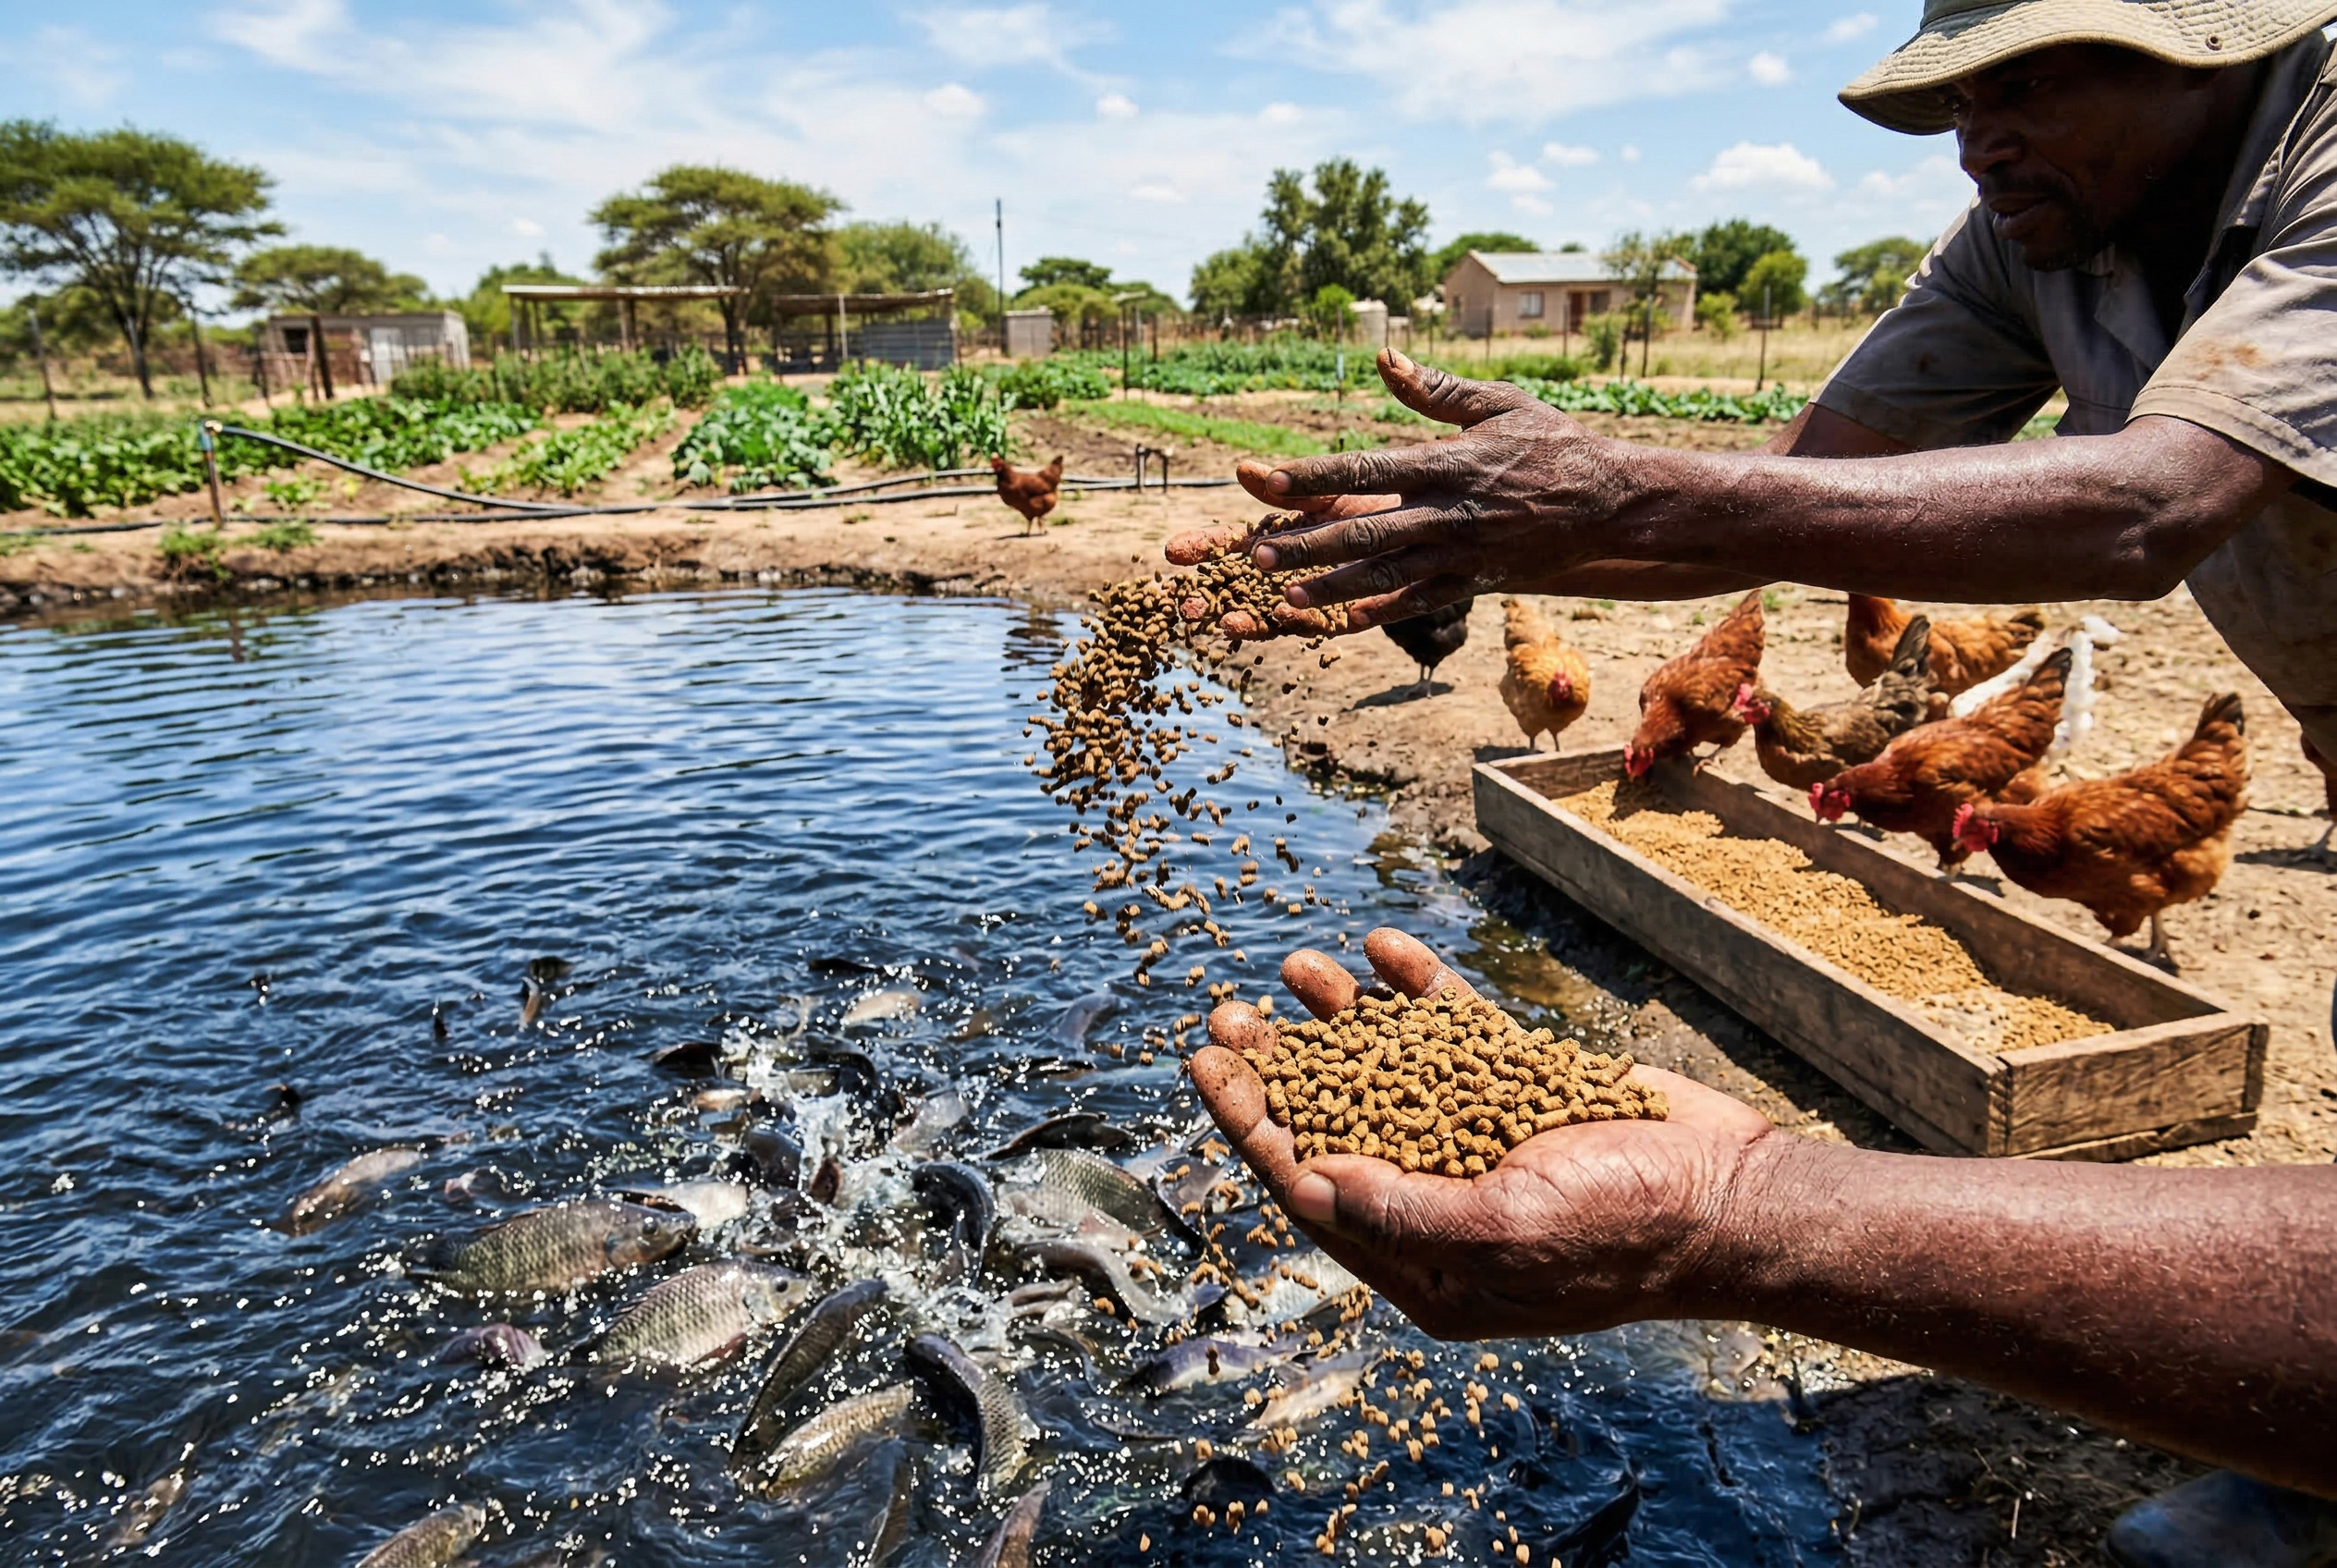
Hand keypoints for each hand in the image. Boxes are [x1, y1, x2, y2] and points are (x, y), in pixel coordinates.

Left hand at [1163, 350, 1626, 633]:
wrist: (1614, 504)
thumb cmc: (1555, 445)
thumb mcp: (1500, 404)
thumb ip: (1436, 390)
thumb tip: (1383, 359)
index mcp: (1450, 463)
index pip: (1366, 469)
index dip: (1311, 476)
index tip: (1262, 477)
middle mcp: (1451, 513)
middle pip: (1366, 530)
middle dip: (1307, 542)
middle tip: (1254, 550)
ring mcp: (1463, 553)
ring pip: (1385, 573)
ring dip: (1331, 583)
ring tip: (1281, 590)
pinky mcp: (1476, 582)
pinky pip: (1421, 601)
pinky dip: (1380, 611)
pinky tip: (1341, 620)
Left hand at [1188, 928, 1779, 1338]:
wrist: (1734, 1194)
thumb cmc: (1628, 1234)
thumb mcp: (1509, 1233)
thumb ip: (1406, 1212)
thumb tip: (1308, 1180)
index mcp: (1424, 1264)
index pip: (1313, 1186)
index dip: (1254, 1125)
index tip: (1206, 1069)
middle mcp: (1440, 1203)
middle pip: (1336, 1125)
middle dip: (1280, 1070)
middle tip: (1228, 1015)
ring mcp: (1481, 1142)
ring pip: (1388, 1073)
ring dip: (1340, 1021)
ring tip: (1296, 968)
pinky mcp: (1522, 1091)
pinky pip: (1454, 1037)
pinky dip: (1419, 994)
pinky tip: (1384, 951)